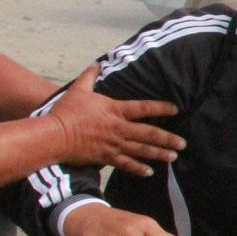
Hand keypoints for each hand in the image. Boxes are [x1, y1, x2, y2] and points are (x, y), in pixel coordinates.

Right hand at [49, 68, 185, 175]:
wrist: (53, 135)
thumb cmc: (66, 112)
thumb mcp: (79, 90)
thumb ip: (90, 76)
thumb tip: (96, 63)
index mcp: (115, 110)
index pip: (143, 108)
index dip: (161, 108)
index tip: (175, 109)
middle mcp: (118, 128)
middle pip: (148, 133)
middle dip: (167, 139)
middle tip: (183, 144)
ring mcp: (113, 144)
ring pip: (141, 150)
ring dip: (158, 154)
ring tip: (173, 157)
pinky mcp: (105, 157)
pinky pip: (125, 164)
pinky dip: (137, 168)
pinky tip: (149, 172)